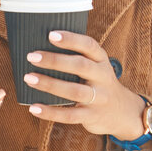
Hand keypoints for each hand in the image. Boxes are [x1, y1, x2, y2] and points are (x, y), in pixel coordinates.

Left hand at [20, 30, 145, 139]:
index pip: (89, 46)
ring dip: (50, 84)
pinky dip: (50, 112)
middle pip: (81, 66)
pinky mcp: (92, 116)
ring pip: (74, 91)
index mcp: (101, 61)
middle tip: (31, 56)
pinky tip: (34, 108)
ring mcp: (99, 98)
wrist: (123, 112)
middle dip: (55, 60)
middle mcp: (102, 77)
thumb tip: (39, 49)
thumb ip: (77, 58)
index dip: (71, 39)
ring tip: (28, 78)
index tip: (51, 34)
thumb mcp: (96, 67)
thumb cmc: (98, 84)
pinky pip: (70, 115)